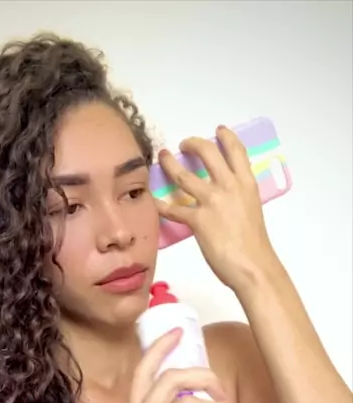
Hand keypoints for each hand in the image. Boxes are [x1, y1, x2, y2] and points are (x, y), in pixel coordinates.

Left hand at [155, 126, 280, 291]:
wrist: (253, 266)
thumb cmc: (254, 246)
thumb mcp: (251, 211)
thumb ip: (238, 199)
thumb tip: (227, 199)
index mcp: (246, 184)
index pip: (236, 151)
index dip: (226, 137)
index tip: (218, 130)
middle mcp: (229, 186)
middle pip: (207, 153)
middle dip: (193, 143)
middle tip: (183, 144)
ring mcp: (212, 201)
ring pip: (183, 175)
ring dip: (169, 163)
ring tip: (162, 158)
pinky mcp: (198, 220)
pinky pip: (173, 209)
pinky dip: (161, 204)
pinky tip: (153, 201)